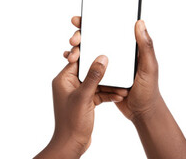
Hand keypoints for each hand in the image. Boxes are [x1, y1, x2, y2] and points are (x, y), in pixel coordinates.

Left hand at [38, 16, 127, 157]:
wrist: (72, 143)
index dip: (88, 51)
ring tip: (122, 86)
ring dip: (109, 83)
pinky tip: (119, 95)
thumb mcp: (84, 97)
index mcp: (63, 79)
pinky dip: (108, 93)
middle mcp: (69, 84)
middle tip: (116, 61)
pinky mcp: (86, 101)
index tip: (100, 42)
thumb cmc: (72, 121)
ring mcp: (78, 93)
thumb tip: (102, 57)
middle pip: (88, 69)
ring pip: (96, 81)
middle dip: (103, 69)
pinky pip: (99, 92)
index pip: (76, 59)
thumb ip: (94, 76)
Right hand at [65, 18, 163, 120]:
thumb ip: (146, 46)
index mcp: (126, 48)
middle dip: (80, 38)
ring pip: (87, 54)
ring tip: (69, 56)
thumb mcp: (149, 67)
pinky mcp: (101, 78)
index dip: (92, 23)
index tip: (79, 20)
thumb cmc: (149, 90)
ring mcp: (107, 67)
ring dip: (76, 52)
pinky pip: (86, 70)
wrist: (142, 113)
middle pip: (93, 41)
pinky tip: (69, 64)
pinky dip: (77, 66)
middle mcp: (115, 55)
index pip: (108, 30)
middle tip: (73, 42)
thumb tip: (140, 22)